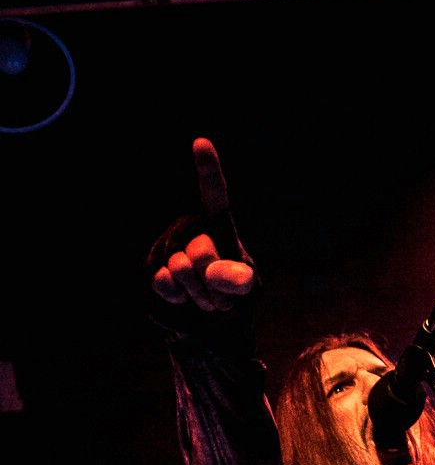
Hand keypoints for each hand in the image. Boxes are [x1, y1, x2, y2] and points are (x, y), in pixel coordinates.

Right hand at [152, 137, 254, 311]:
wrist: (211, 322)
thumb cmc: (234, 296)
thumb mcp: (247, 287)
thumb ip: (239, 278)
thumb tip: (211, 273)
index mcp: (219, 227)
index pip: (215, 196)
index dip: (208, 170)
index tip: (201, 143)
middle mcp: (192, 231)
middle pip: (201, 249)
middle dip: (214, 278)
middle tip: (221, 294)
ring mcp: (172, 250)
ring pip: (180, 267)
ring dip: (199, 294)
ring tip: (206, 299)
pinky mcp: (157, 271)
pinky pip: (164, 281)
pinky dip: (179, 298)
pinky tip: (185, 299)